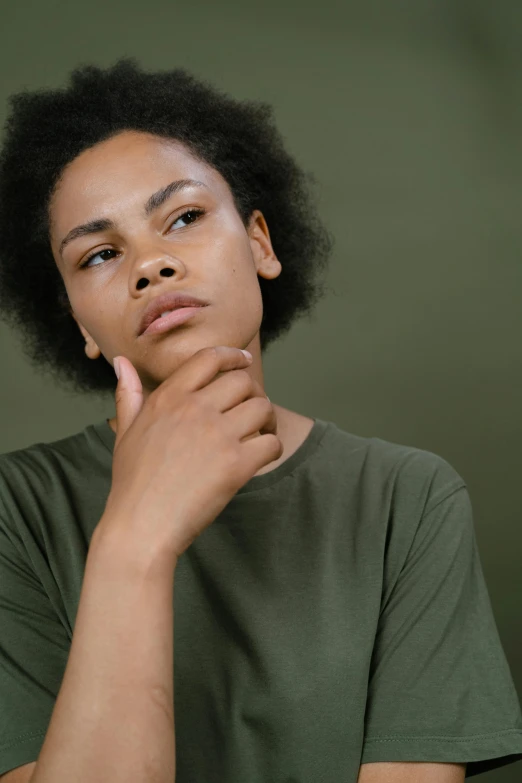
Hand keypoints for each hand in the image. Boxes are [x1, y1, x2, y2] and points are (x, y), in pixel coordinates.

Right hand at [101, 346, 282, 561]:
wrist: (141, 527)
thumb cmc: (132, 483)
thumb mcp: (125, 432)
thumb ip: (129, 394)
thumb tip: (120, 362)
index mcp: (168, 398)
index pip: (209, 359)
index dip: (232, 356)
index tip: (244, 361)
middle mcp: (194, 409)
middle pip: (242, 382)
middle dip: (253, 393)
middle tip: (253, 411)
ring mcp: (217, 435)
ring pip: (262, 408)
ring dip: (268, 419)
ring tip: (263, 432)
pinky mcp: (236, 464)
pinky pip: (271, 442)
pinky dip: (273, 448)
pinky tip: (262, 457)